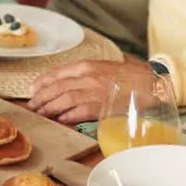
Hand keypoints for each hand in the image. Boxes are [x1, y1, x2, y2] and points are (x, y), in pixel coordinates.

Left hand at [26, 59, 153, 123]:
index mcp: (87, 66)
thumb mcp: (104, 68)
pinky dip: (68, 115)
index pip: (57, 73)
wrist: (152, 82)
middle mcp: (88, 76)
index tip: (32, 90)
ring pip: (64, 99)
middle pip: (57, 87)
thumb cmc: (130, 77)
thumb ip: (86, 74)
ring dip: (50, 108)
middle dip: (41, 98)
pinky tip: (60, 120)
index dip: (41, 83)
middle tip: (32, 107)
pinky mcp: (104, 105)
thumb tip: (67, 84)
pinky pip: (81, 111)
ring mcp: (95, 91)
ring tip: (41, 114)